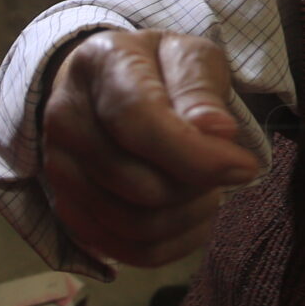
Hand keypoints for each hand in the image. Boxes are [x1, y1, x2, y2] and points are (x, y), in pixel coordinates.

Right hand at [40, 29, 260, 267]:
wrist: (108, 83)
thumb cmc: (157, 67)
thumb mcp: (189, 55)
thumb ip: (201, 88)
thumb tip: (217, 131)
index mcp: (101, 65)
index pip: (139, 122)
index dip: (195, 155)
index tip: (244, 166)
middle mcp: (66, 119)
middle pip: (140, 185)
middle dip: (200, 187)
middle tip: (227, 168)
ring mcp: (60, 168)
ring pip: (134, 225)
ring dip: (188, 217)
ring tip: (209, 188)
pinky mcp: (67, 207)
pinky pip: (125, 250)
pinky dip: (171, 244)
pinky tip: (192, 217)